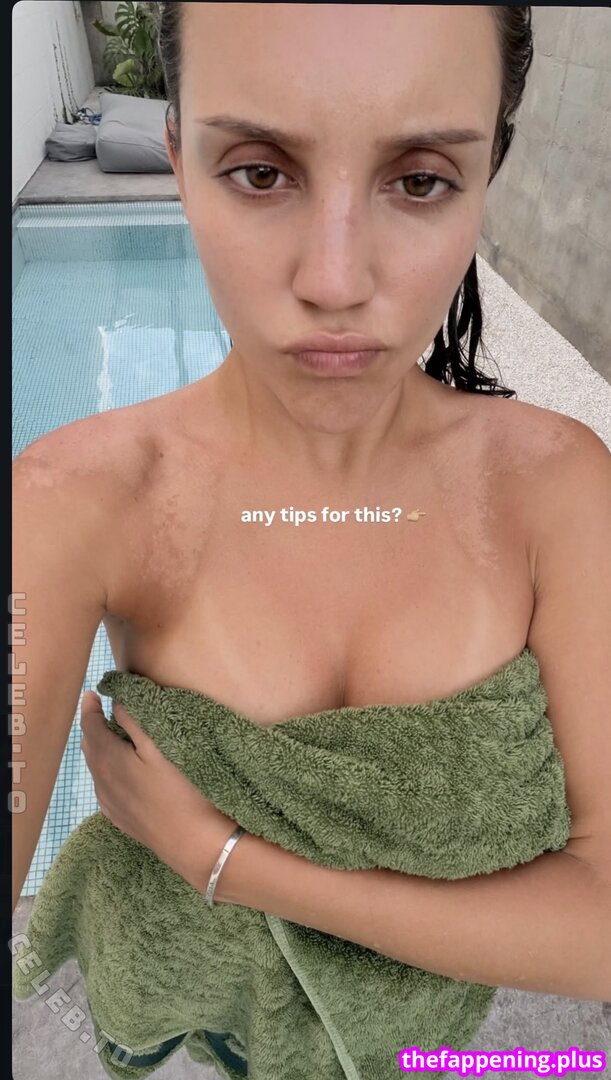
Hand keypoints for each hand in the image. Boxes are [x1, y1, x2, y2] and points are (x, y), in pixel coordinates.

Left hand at [79, 690, 236, 891]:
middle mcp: (102, 781)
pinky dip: (106, 773)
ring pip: (96, 770)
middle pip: (90, 747)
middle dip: (93, 727)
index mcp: (109, 759)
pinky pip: (104, 789)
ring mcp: (111, 804)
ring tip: (111, 737)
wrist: (194, 844)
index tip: (93, 693)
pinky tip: (118, 774)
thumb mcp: (161, 747)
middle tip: (101, 711)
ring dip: (99, 750)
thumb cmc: (183, 790)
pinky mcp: (122, 820)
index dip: (89, 708)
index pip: (90, 727)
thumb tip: (115, 701)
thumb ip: (135, 721)